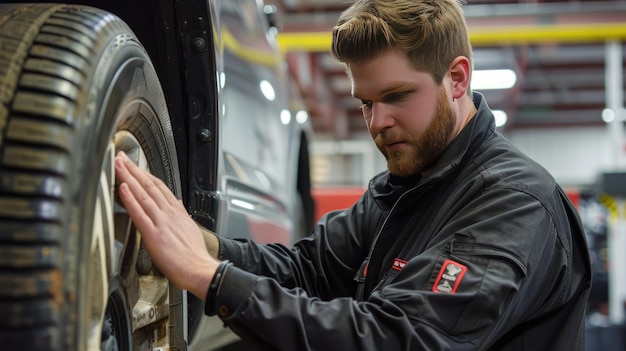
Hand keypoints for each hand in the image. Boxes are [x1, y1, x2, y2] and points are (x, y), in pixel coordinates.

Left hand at [114, 151, 217, 299]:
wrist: (199, 269)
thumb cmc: (194, 255)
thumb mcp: (190, 228)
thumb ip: (181, 215)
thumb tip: (177, 205)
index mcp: (176, 212)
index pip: (159, 187)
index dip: (146, 174)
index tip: (136, 166)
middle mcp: (168, 213)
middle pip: (149, 185)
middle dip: (134, 169)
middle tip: (122, 157)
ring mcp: (161, 222)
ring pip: (143, 195)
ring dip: (129, 178)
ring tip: (119, 165)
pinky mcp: (153, 234)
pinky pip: (139, 213)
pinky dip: (130, 199)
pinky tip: (122, 188)